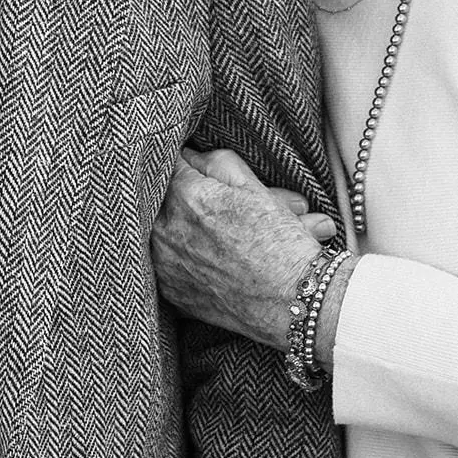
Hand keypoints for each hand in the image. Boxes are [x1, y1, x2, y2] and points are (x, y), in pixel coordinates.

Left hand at [151, 147, 339, 352]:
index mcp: (185, 196)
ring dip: (192, 227)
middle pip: (169, 199)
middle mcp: (166, 230)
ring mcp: (164, 264)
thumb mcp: (254, 187)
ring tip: (235, 235)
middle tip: (228, 207)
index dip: (189, 163)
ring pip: (170, 231)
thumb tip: (193, 156)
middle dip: (197, 198)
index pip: (171, 163)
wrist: (293, 302)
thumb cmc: (281, 242)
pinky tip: (222, 258)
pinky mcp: (170, 291)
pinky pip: (171, 263)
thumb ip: (217, 161)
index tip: (200, 169)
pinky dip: (190, 258)